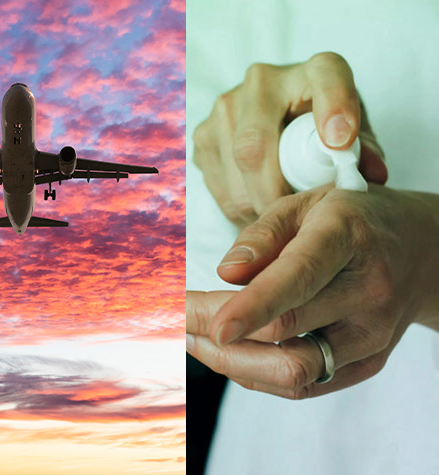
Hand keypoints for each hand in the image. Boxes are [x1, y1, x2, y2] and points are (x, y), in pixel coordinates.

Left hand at [187, 185, 438, 398]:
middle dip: (217, 333)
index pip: (297, 279)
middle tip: (177, 319)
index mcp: (346, 238)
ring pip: (294, 372)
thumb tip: (225, 273)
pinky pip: (306, 386)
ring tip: (195, 339)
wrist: (423, 250)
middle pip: (285, 332)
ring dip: (233, 363)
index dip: (250, 308)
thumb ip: (262, 235)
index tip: (210, 326)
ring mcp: (373, 334)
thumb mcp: (305, 203)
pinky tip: (230, 352)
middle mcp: (367, 291)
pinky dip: (257, 375)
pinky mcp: (369, 364)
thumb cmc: (351, 220)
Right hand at [192, 52, 387, 225]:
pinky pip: (216, 183)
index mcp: (315, 70)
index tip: (340, 141)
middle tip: (293, 220)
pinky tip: (258, 210)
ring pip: (233, 170)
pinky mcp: (202, 135)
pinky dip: (238, 207)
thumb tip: (370, 174)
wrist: (281, 123)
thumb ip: (365, 153)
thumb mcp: (356, 137)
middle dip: (275, 193)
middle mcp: (261, 80)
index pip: (327, 77)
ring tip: (279, 219)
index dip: (334, 106)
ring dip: (255, 206)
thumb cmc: (327, 132)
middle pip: (256, 145)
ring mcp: (224, 107)